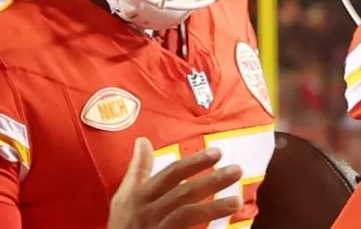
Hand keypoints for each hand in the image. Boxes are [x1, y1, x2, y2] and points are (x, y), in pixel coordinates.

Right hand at [107, 137, 242, 228]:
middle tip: (236, 171)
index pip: (170, 174)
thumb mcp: (124, 195)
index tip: (218, 152)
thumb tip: (143, 140)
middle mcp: (148, 211)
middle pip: (183, 193)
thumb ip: (138, 169)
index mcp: (140, 195)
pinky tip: (225, 228)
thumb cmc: (123, 222)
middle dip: (211, 181)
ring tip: (237, 201)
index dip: (194, 163)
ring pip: (186, 215)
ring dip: (213, 208)